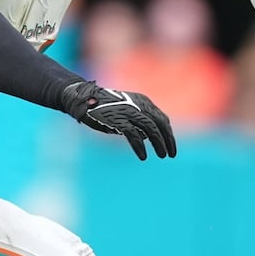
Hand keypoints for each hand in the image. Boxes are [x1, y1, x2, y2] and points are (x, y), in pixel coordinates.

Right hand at [58, 80, 176, 159]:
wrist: (83, 98)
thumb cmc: (104, 107)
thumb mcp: (126, 111)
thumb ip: (138, 121)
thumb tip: (148, 137)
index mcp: (143, 101)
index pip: (162, 118)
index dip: (168, 133)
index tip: (170, 145)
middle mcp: (138, 104)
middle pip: (160, 123)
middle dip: (168, 139)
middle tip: (170, 154)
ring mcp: (128, 111)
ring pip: (151, 128)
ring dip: (159, 143)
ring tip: (162, 155)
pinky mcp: (118, 119)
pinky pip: (134, 135)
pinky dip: (140, 146)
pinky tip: (143, 156)